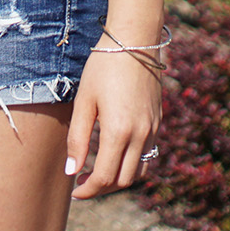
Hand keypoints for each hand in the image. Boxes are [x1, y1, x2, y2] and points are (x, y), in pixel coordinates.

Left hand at [65, 44, 162, 198]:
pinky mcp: (158, 121)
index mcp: (118, 132)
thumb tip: (72, 171)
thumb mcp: (84, 100)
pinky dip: (132, 163)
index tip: (74, 191)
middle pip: (123, 180)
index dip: (88, 190)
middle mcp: (140, 135)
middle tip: (83, 182)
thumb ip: (77, 138)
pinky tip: (116, 152)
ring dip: (119, 178)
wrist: (135, 39)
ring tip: (98, 171)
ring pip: (139, 171)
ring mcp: (153, 128)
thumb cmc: (103, 66)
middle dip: (102, 188)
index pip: (104, 178)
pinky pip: (148, 154)